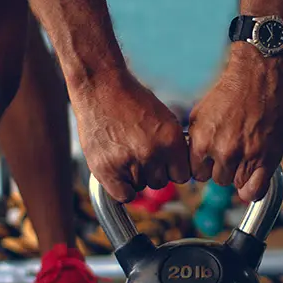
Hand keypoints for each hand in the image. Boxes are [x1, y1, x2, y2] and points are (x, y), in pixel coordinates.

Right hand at [71, 70, 189, 202]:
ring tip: (125, 153)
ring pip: (141, 186)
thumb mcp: (164, 119)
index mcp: (170, 140)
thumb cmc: (131, 100)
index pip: (182, 175)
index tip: (165, 162)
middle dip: (153, 171)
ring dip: (135, 176)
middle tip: (138, 152)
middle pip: (161, 182)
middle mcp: (151, 153)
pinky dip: (122, 187)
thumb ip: (173, 147)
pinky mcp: (106, 168)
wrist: (101, 87)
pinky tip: (118, 170)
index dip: (172, 169)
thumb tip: (180, 171)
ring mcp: (128, 162)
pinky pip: (123, 195)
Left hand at [189, 44, 282, 202]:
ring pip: (236, 183)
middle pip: (216, 179)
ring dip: (238, 173)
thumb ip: (196, 140)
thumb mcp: (200, 115)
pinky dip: (251, 190)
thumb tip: (192, 160)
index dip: (205, 166)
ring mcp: (246, 156)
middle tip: (231, 151)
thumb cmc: (230, 94)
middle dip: (222, 168)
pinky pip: (255, 190)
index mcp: (202, 142)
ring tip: (244, 154)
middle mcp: (222, 151)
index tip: (211, 159)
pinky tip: (251, 182)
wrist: (258, 78)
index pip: (196, 173)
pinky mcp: (266, 157)